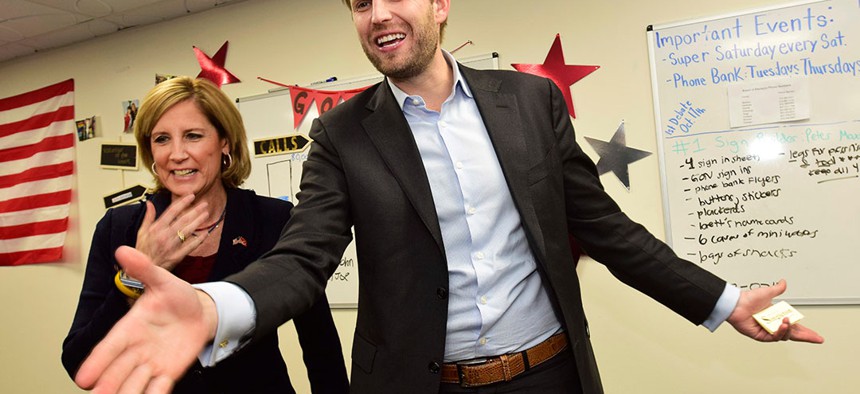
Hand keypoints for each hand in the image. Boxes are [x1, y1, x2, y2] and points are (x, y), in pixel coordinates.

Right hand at [75, 246, 217, 392]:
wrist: (201, 312)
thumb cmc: (177, 297)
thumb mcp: (164, 281)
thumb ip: (144, 269)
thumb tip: (124, 249)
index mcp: (130, 327)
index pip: (110, 346)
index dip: (97, 361)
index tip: (84, 378)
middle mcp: (136, 349)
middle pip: (118, 369)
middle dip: (109, 382)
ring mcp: (151, 363)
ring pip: (134, 382)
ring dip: (127, 392)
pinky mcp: (167, 374)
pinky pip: (158, 388)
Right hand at [136, 194, 210, 270]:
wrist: (143, 269)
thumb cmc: (142, 251)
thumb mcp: (141, 232)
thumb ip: (148, 217)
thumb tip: (149, 204)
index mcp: (156, 228)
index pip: (172, 211)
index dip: (182, 202)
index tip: (190, 196)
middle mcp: (165, 236)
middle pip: (183, 220)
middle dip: (195, 210)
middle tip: (203, 204)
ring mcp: (172, 246)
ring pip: (188, 231)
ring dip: (198, 221)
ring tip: (206, 214)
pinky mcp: (177, 256)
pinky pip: (190, 246)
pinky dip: (199, 240)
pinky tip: (205, 233)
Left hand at [727, 279, 823, 343]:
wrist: (736, 303)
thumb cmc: (748, 298)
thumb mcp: (767, 292)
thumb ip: (777, 288)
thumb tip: (784, 282)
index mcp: (778, 317)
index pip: (796, 327)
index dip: (807, 332)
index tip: (818, 336)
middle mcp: (774, 325)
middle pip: (794, 335)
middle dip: (806, 337)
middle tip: (817, 338)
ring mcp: (768, 332)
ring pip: (785, 336)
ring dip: (789, 329)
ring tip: (786, 321)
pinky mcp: (760, 336)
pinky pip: (773, 337)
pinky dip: (779, 332)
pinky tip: (782, 326)